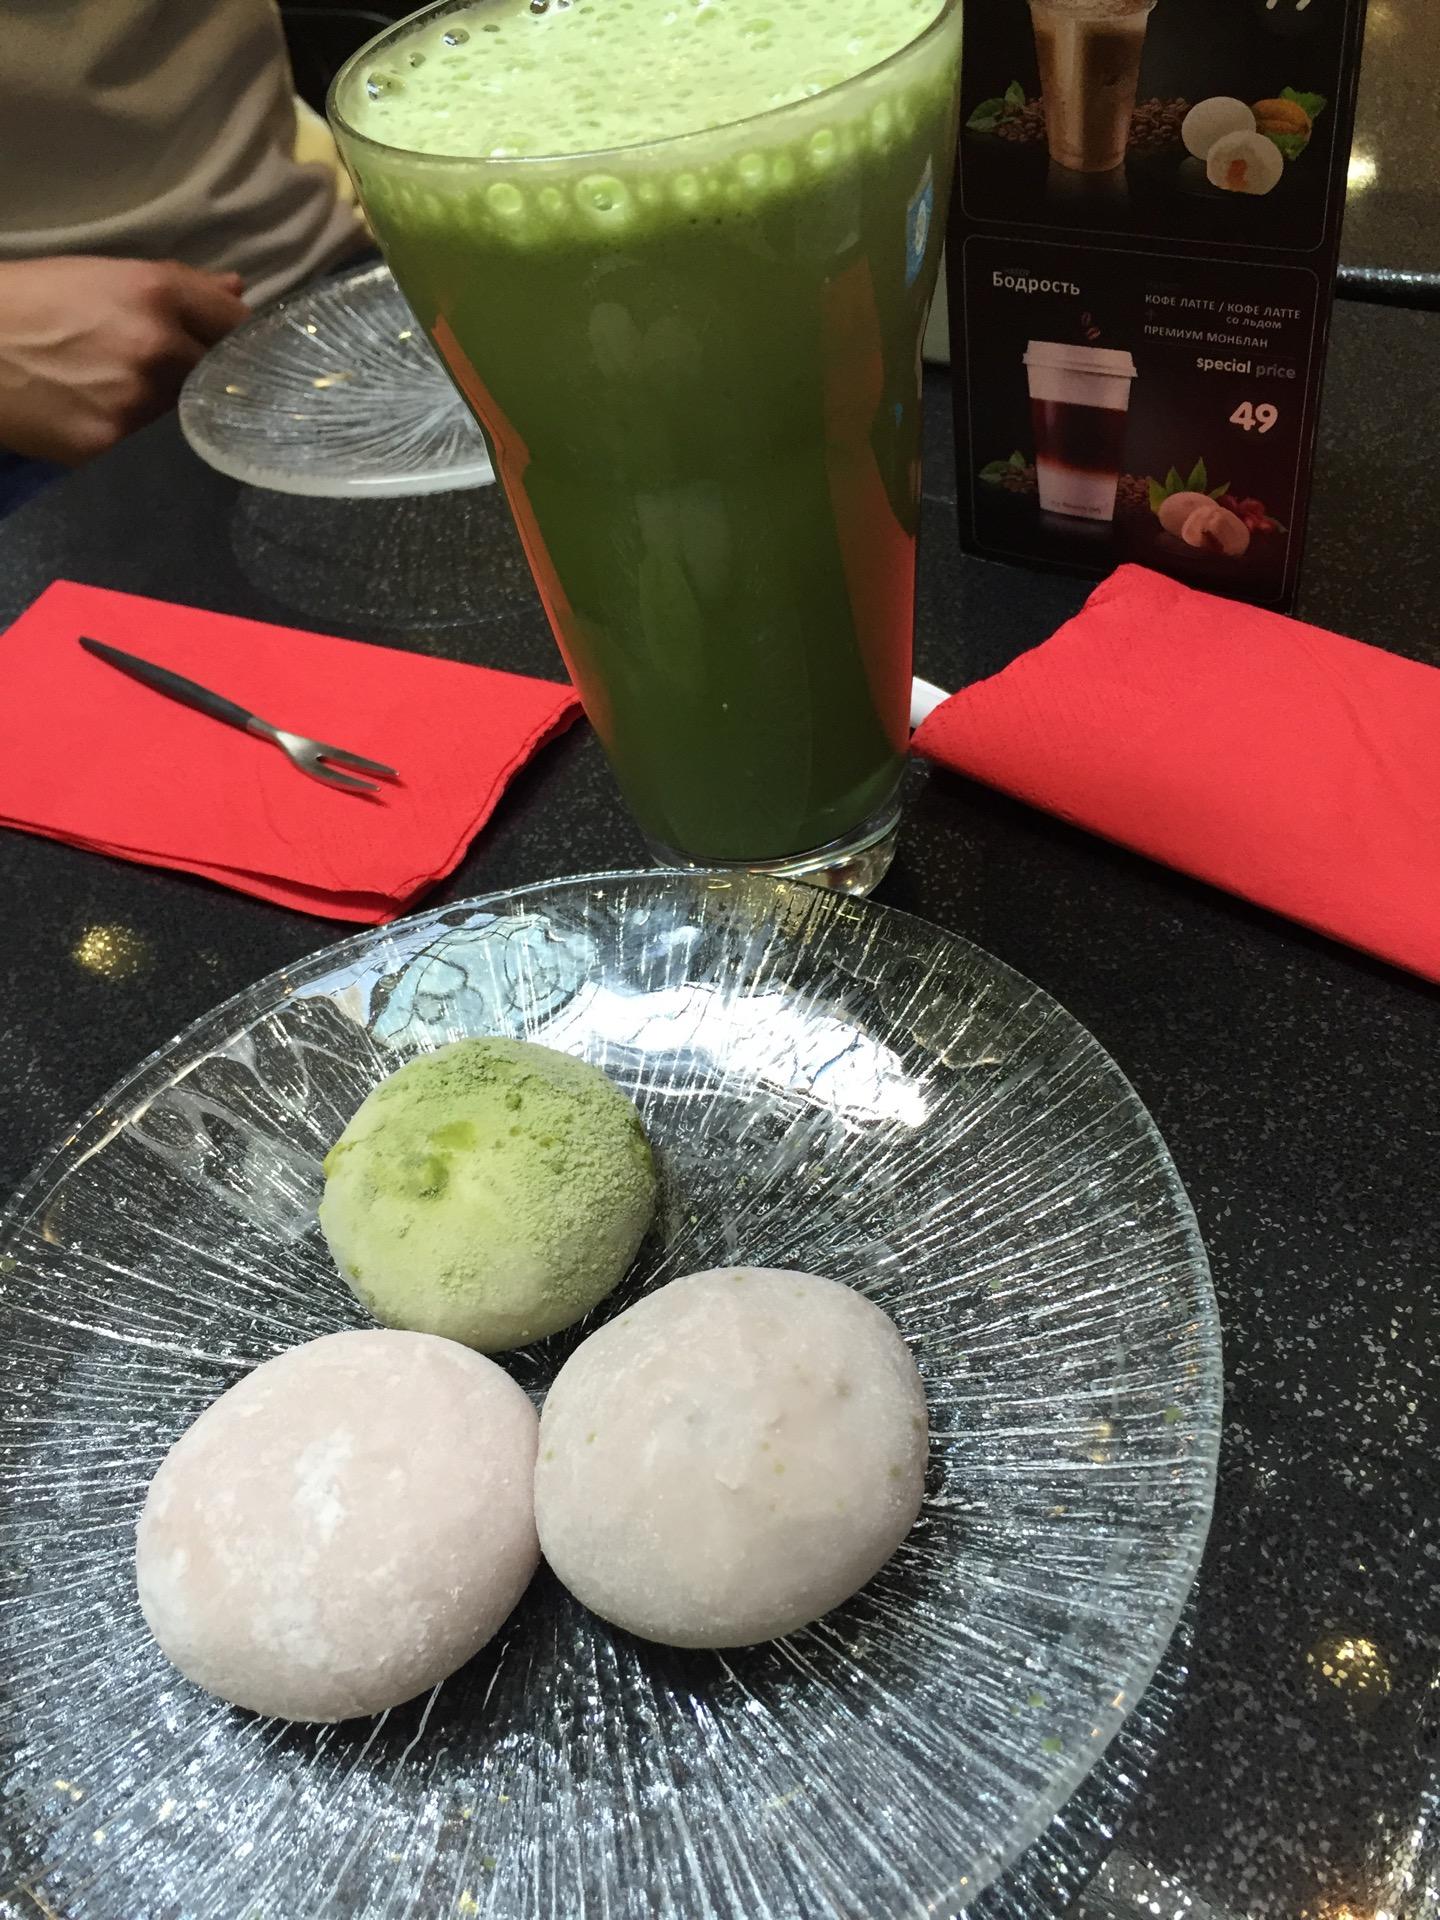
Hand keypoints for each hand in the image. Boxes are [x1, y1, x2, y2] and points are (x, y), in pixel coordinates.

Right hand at [0, 256, 250, 465]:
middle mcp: (155, 347)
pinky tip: (92, 408)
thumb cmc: (27, 301)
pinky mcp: (112, 442)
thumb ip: (177, 286)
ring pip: (180, 408)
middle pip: (214, 371)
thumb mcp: (98, 274)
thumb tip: (235, 291)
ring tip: (112, 382)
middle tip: (160, 365)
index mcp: (154, 293)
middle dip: (198, 370)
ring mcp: (136, 400)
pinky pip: (143, 439)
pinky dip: (128, 427)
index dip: (236, 335)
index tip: (231, 343)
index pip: (234, 323)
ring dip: (163, 399)